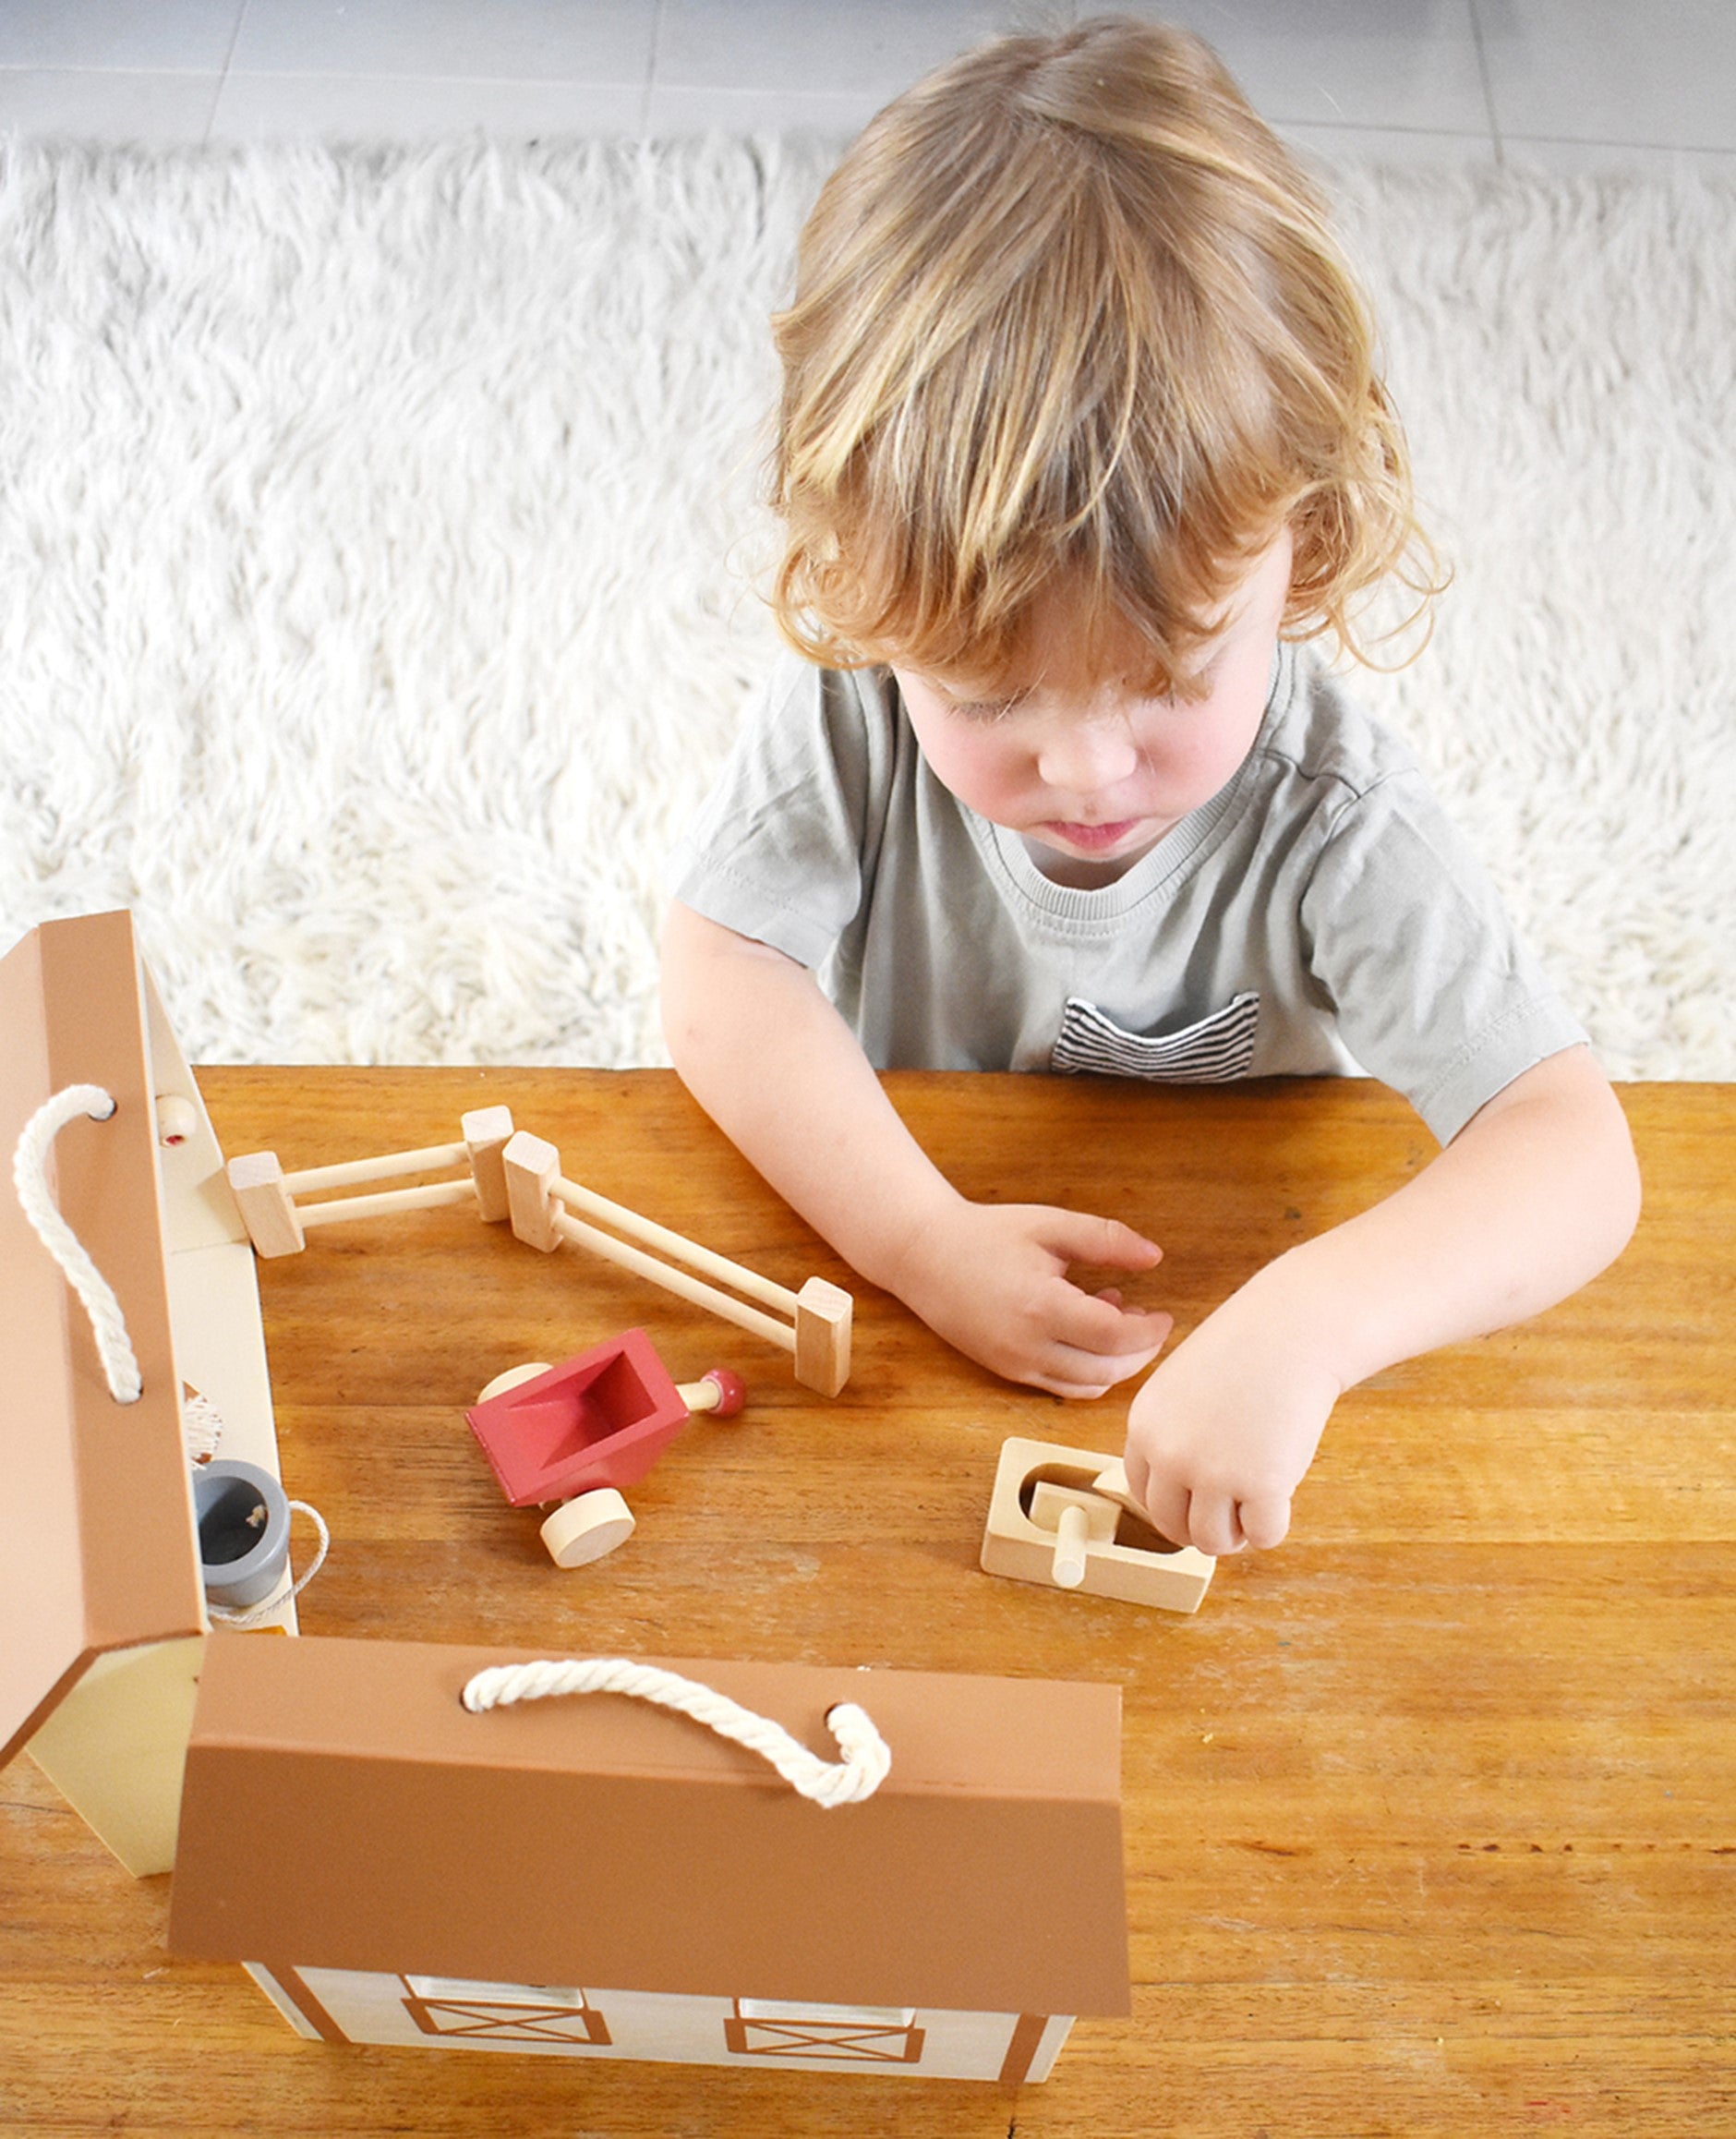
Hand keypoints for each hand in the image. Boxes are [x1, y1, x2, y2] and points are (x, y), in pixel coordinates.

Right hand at [889, 1199, 1171, 1396]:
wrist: (924, 1255)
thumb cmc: (987, 1235)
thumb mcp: (1050, 1226)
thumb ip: (1106, 1239)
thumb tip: (1154, 1257)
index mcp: (1041, 1307)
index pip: (1115, 1336)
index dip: (1149, 1330)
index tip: (1164, 1314)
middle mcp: (1027, 1346)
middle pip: (1107, 1369)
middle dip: (1140, 1352)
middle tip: (1152, 1323)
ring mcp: (1014, 1364)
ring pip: (1087, 1385)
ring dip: (1116, 1363)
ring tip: (1118, 1320)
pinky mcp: (1006, 1371)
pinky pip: (1061, 1386)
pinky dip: (1088, 1371)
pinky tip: (1087, 1332)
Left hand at [1122, 1297, 1342, 1554]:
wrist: (1293, 1330)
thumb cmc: (1246, 1354)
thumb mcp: (1183, 1388)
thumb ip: (1174, 1435)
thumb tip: (1183, 1498)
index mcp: (1145, 1427)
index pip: (1143, 1494)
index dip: (1175, 1504)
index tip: (1199, 1500)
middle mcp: (1169, 1453)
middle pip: (1172, 1526)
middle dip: (1203, 1526)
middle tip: (1233, 1510)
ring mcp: (1212, 1472)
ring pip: (1212, 1541)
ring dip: (1236, 1533)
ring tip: (1255, 1504)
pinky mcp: (1259, 1484)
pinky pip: (1263, 1536)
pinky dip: (1273, 1527)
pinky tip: (1281, 1498)